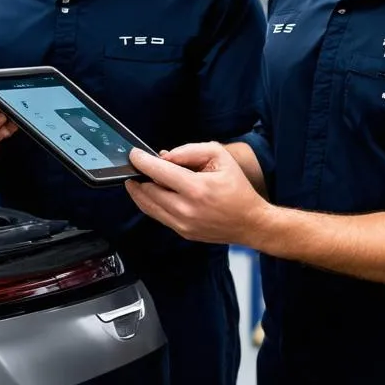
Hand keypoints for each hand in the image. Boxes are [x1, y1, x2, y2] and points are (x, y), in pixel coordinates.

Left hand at [125, 142, 269, 244]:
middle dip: (139, 177)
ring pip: (148, 206)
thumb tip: (165, 157)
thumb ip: (191, 151)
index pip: (159, 172)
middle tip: (136, 166)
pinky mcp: (182, 232)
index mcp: (197, 188)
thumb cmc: (237, 188)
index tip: (133, 154)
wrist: (250, 222)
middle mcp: (187, 209)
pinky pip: (158, 216)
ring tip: (136, 180)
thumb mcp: (220, 157)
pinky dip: (150, 203)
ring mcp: (183, 224)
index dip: (142, 161)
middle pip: (148, 191)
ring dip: (140, 192)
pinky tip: (151, 193)